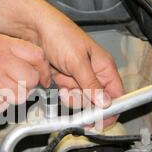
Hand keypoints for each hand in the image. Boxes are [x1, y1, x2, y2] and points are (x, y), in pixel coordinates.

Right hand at [0, 34, 50, 112]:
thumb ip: (6, 52)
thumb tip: (27, 64)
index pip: (37, 56)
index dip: (43, 70)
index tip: (43, 77)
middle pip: (32, 79)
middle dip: (29, 87)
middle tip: (19, 88)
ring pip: (20, 96)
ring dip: (13, 99)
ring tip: (0, 93)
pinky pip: (2, 107)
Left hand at [35, 12, 124, 126]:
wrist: (34, 30)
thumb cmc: (59, 35)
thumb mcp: (77, 61)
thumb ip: (91, 84)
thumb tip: (106, 103)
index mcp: (104, 66)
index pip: (117, 94)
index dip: (111, 109)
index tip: (101, 120)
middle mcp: (94, 74)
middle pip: (98, 102)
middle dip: (85, 103)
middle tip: (73, 93)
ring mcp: (79, 78)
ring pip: (82, 101)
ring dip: (72, 99)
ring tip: (64, 86)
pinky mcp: (66, 81)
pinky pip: (69, 96)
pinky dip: (63, 95)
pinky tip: (58, 85)